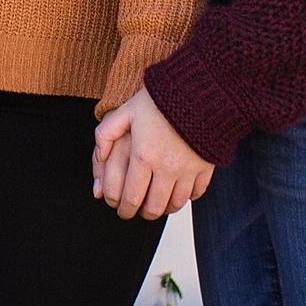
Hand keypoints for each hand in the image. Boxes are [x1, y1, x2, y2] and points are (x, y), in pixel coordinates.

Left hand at [92, 86, 212, 221]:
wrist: (198, 91)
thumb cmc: (159, 100)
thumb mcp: (125, 111)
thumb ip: (106, 133)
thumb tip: (99, 157)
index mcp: (143, 157)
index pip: (131, 196)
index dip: (124, 209)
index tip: (121, 211)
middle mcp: (166, 168)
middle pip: (153, 206)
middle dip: (143, 214)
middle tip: (137, 212)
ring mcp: (188, 171)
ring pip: (175, 204)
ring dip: (164, 209)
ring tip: (156, 206)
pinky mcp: (206, 168)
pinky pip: (196, 194)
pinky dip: (186, 199)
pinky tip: (178, 194)